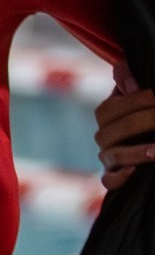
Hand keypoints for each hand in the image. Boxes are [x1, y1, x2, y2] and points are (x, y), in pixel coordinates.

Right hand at [96, 66, 154, 190]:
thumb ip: (128, 84)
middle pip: (110, 130)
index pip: (111, 108)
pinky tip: (136, 171)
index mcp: (106, 116)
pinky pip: (108, 180)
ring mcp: (107, 159)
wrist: (150, 147)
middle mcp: (103, 137)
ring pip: (111, 155)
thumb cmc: (146, 121)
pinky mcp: (112, 179)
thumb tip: (128, 74)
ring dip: (135, 152)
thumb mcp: (140, 102)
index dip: (133, 101)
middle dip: (140, 123)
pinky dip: (119, 177)